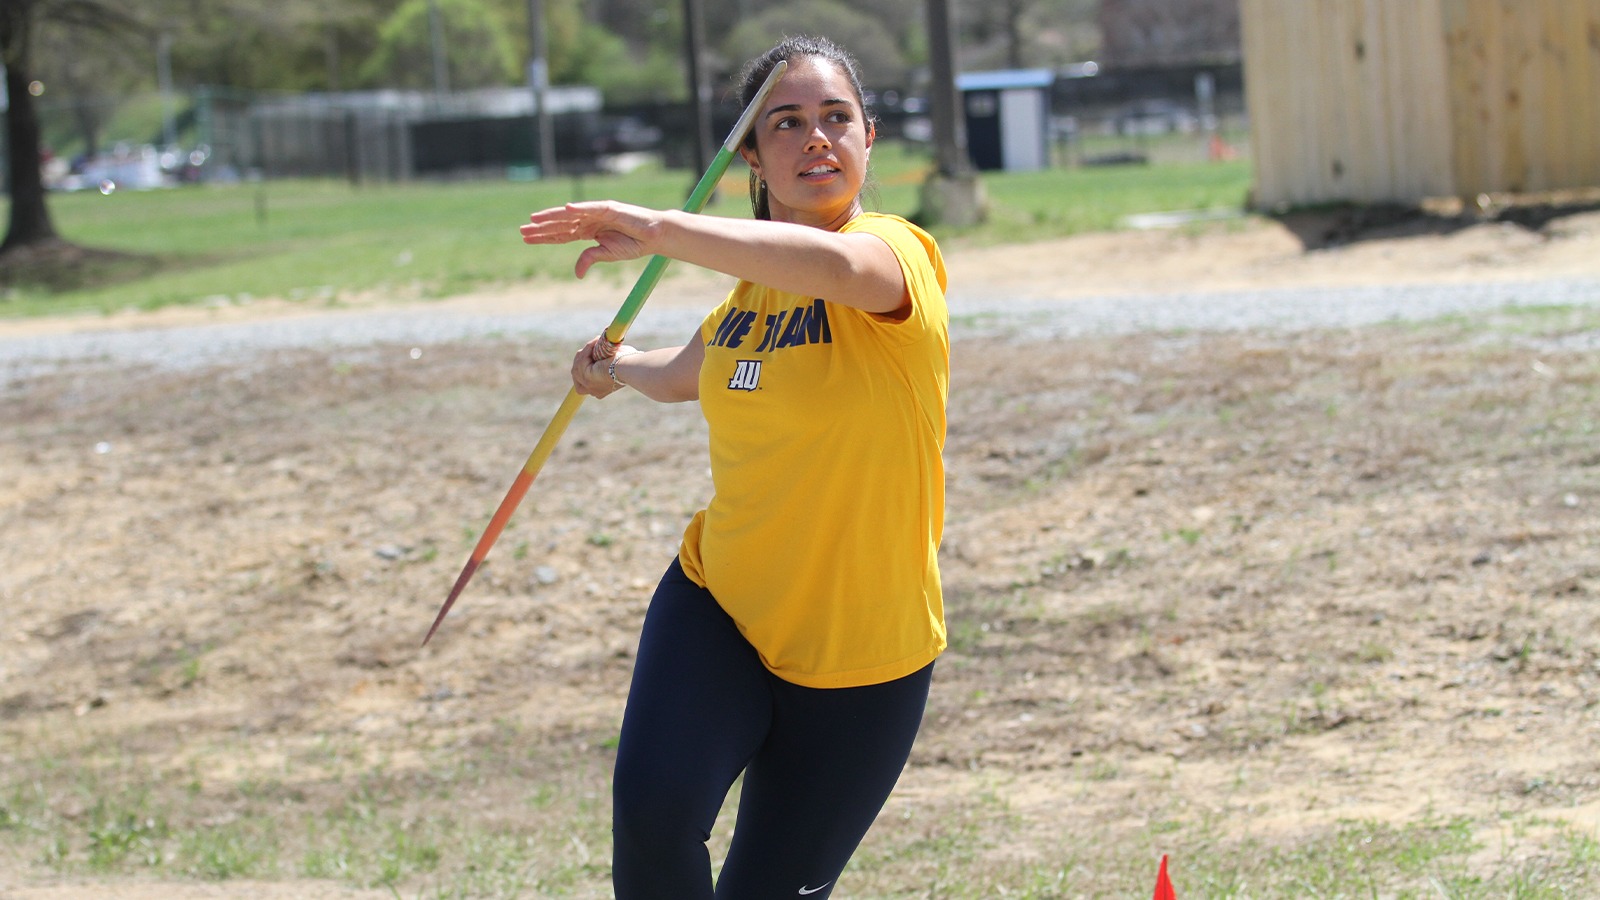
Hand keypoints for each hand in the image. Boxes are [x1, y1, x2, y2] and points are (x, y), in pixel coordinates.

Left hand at [520, 201, 660, 277]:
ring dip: (552, 216)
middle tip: (522, 231)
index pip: (561, 234)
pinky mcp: (609, 208)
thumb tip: (577, 274)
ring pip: (569, 215)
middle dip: (541, 227)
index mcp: (587, 231)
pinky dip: (579, 208)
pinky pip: (591, 208)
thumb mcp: (607, 254)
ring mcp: (597, 212)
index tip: (527, 238)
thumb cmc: (632, 243)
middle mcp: (588, 220)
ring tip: (534, 220)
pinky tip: (565, 210)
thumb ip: (589, 259)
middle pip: (560, 224)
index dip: (543, 236)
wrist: (653, 236)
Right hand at [570, 334, 636, 398]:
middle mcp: (593, 391)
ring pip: (578, 365)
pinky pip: (581, 360)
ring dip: (585, 351)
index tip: (582, 356)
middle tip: (591, 346)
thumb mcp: (614, 363)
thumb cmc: (628, 364)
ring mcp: (588, 386)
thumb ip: (605, 359)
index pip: (582, 384)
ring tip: (596, 341)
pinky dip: (587, 350)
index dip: (579, 369)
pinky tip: (595, 343)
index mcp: (600, 391)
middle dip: (581, 358)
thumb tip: (601, 348)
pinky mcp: (586, 377)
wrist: (631, 368)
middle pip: (576, 373)